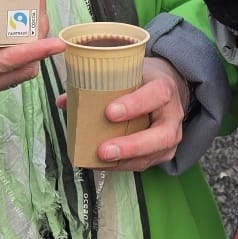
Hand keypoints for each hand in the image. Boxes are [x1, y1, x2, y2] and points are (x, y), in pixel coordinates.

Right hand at [0, 0, 63, 125]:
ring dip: (32, 50)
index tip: (55, 42)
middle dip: (38, 43)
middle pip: (21, 70)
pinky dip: (21, 56)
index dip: (32, 52)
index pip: (2, 64)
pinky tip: (17, 34)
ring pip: (19, 75)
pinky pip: (9, 75)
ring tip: (32, 16)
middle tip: (39, 8)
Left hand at [59, 56, 188, 170]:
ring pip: (153, 154)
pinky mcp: (165, 152)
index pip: (156, 95)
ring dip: (125, 160)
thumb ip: (99, 84)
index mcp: (164, 88)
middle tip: (103, 150)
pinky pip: (146, 163)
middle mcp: (173, 114)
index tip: (109, 112)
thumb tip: (64, 101)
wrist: (170, 89)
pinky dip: (123, 165)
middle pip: (161, 135)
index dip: (135, 105)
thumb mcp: (128, 72)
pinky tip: (103, 164)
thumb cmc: (144, 80)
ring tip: (99, 161)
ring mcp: (172, 136)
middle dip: (131, 145)